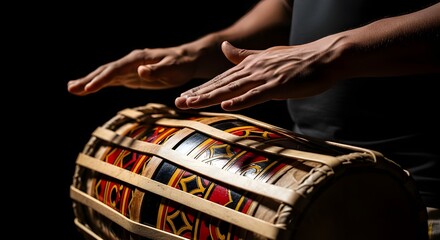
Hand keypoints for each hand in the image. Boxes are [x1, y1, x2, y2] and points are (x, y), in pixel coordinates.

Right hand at [67, 47, 197, 95]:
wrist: (187, 60)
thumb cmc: (181, 65)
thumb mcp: (173, 68)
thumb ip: (157, 71)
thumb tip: (140, 71)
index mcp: (138, 59)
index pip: (116, 70)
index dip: (102, 79)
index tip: (89, 88)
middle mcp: (131, 62)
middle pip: (106, 71)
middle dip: (88, 80)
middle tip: (71, 89)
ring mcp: (130, 69)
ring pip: (106, 75)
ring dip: (89, 82)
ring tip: (71, 89)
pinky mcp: (132, 76)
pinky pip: (113, 81)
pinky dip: (99, 85)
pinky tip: (88, 89)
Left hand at [175, 40, 340, 110]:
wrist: (324, 56)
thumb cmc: (297, 60)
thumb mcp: (266, 55)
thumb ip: (244, 55)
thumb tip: (225, 47)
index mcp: (250, 66)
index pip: (221, 79)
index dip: (202, 88)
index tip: (185, 96)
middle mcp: (253, 70)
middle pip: (221, 84)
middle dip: (199, 94)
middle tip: (178, 102)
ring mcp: (265, 78)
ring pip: (233, 89)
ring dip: (212, 97)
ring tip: (192, 103)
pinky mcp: (278, 86)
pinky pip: (257, 95)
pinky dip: (241, 100)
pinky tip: (226, 105)